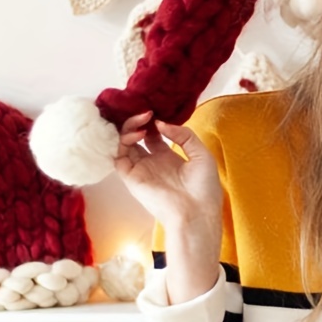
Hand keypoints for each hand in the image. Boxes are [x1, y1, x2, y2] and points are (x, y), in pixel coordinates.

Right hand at [116, 112, 222, 302]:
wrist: (197, 212)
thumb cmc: (203, 187)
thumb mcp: (201, 154)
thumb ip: (183, 135)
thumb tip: (161, 123)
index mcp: (169, 157)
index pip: (154, 134)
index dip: (153, 120)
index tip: (158, 109)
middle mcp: (152, 162)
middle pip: (137, 136)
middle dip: (139, 120)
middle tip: (147, 111)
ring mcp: (140, 169)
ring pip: (124, 143)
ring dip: (129, 127)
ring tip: (142, 120)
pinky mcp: (131, 177)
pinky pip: (117, 156)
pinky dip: (122, 141)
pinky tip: (137, 134)